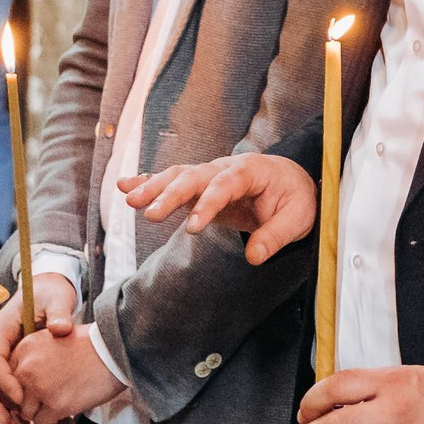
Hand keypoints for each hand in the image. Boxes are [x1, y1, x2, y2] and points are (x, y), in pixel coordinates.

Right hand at [0, 272, 78, 423]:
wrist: (48, 289)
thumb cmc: (52, 292)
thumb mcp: (57, 297)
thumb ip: (59, 312)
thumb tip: (61, 329)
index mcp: (2, 327)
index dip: (4, 380)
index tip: (21, 398)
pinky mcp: (7, 363)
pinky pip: (1, 388)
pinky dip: (8, 406)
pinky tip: (24, 422)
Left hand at [14, 326, 125, 423]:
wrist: (116, 350)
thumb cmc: (91, 345)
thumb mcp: (55, 340)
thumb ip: (35, 358)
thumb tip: (24, 389)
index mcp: (25, 348)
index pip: (8, 379)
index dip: (20, 392)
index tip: (35, 397)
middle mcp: (26, 367)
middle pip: (15, 399)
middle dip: (31, 406)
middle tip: (48, 409)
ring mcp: (40, 387)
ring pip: (29, 414)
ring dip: (44, 418)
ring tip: (63, 414)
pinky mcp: (56, 404)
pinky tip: (70, 420)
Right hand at [120, 154, 314, 263]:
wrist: (291, 183)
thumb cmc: (295, 199)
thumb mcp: (298, 218)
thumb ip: (277, 235)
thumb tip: (254, 256)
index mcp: (251, 170)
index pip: (225, 184)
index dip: (208, 204)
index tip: (193, 227)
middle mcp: (226, 167)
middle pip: (194, 175)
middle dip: (170, 193)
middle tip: (150, 214)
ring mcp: (211, 174)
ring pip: (179, 176)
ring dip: (154, 187)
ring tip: (129, 200)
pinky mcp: (201, 186)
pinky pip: (173, 181)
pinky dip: (150, 182)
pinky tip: (126, 187)